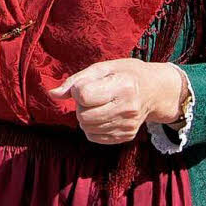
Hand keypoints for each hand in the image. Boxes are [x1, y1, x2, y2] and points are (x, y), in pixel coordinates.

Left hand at [49, 58, 183, 144]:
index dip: (79, 90)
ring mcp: (128, 125)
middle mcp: (128, 108)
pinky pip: (94, 137)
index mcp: (123, 86)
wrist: (153, 90)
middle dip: (81, 106)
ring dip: (86, 117)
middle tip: (92, 96)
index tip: (88, 84)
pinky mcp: (126, 136)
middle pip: (83, 116)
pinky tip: (104, 115)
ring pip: (87, 128)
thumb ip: (75, 80)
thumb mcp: (102, 68)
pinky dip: (93, 127)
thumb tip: (52, 94)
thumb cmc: (124, 74)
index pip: (83, 96)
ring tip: (99, 105)